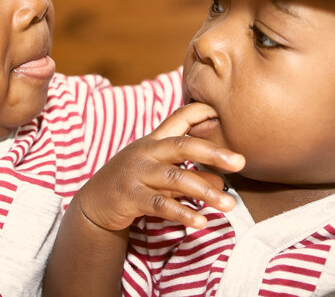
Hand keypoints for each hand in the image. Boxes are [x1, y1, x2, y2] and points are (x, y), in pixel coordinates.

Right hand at [76, 103, 244, 231]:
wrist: (94, 203)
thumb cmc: (134, 182)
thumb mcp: (159, 170)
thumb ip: (188, 170)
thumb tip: (222, 180)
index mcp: (155, 140)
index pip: (179, 118)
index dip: (200, 113)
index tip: (223, 114)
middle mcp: (146, 152)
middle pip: (181, 145)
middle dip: (212, 152)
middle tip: (240, 162)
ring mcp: (137, 173)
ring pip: (175, 178)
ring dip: (205, 191)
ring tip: (229, 204)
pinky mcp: (130, 196)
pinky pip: (160, 204)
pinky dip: (182, 213)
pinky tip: (200, 221)